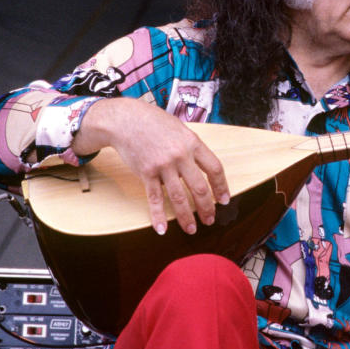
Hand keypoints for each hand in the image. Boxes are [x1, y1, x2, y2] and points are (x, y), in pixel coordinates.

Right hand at [72, 97, 228, 234]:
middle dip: (206, 207)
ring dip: (186, 217)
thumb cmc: (153, 122)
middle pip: (199, 187)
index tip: (224, 200)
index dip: (221, 186)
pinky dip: (158, 216)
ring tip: (191, 229)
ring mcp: (163, 165)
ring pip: (179, 197)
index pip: (215, 168)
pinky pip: (155, 199)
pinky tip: (162, 228)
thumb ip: (191, 147)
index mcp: (193, 143)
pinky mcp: (146, 173)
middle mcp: (180, 155)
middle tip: (210, 219)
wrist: (125, 119)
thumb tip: (202, 166)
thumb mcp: (180, 129)